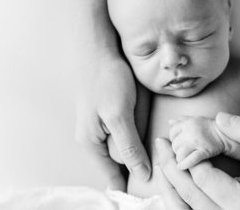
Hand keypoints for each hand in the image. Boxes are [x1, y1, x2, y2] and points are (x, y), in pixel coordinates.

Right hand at [76, 55, 150, 190]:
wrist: (98, 51)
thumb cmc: (106, 80)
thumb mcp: (119, 116)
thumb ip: (129, 146)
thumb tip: (140, 174)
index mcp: (92, 143)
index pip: (113, 174)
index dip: (130, 181)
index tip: (147, 188)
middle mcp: (93, 138)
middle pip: (122, 158)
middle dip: (137, 150)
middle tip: (147, 132)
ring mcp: (100, 126)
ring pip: (126, 142)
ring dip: (137, 134)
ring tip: (138, 113)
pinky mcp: (108, 115)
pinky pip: (125, 129)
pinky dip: (135, 124)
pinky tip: (137, 109)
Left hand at [157, 113, 239, 209]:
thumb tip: (220, 117)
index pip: (203, 177)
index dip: (186, 156)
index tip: (174, 137)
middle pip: (188, 194)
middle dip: (169, 166)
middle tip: (160, 144)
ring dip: (168, 186)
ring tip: (160, 162)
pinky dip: (176, 202)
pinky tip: (171, 185)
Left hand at [169, 116, 222, 169]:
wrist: (225, 134)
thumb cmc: (208, 127)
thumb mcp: (195, 119)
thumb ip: (182, 120)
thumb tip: (170, 121)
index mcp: (187, 123)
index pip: (172, 132)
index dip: (173, 139)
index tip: (179, 143)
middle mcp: (190, 131)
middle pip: (175, 144)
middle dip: (176, 150)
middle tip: (182, 152)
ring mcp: (197, 141)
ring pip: (180, 153)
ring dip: (179, 158)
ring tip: (182, 159)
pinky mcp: (205, 151)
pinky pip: (191, 159)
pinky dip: (184, 164)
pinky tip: (181, 167)